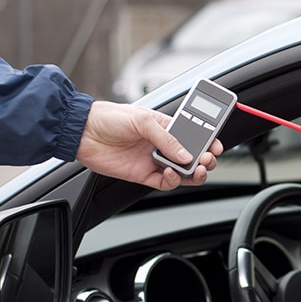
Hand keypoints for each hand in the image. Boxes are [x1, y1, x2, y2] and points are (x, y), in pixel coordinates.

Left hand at [76, 101, 223, 190]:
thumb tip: (187, 155)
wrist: (82, 132)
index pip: (194, 136)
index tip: (216, 146)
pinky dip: (172, 180)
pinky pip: (165, 183)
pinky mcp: (143, 175)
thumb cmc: (110, 118)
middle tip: (207, 159)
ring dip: (193, 173)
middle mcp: (162, 145)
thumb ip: (168, 139)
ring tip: (196, 169)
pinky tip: (169, 172)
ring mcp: (154, 161)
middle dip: (205, 159)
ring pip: (183, 173)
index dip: (208, 142)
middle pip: (193, 157)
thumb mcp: (143, 121)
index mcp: (166, 127)